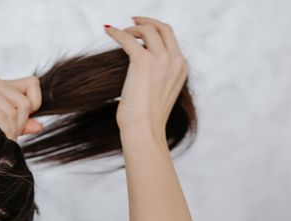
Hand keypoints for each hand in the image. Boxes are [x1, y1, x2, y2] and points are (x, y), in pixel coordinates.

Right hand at [0, 76, 44, 139]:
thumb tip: (40, 126)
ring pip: (16, 112)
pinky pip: (2, 116)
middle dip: (20, 126)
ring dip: (11, 133)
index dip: (35, 102)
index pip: (33, 83)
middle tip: (7, 139)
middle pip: (26, 103)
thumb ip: (18, 124)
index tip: (24, 120)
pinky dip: (3, 132)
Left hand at [103, 17, 188, 137]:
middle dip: (148, 21)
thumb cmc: (148, 119)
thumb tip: (141, 70)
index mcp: (182, 67)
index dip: (156, 31)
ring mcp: (160, 59)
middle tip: (133, 21)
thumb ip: (158, 77)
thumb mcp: (161, 93)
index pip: (171, 40)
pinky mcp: (142, 61)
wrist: (144, 129)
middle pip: (163, 28)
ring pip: (147, 30)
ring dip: (132, 28)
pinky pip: (127, 38)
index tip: (143, 31)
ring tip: (121, 32)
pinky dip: (117, 32)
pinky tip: (108, 31)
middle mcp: (175, 60)